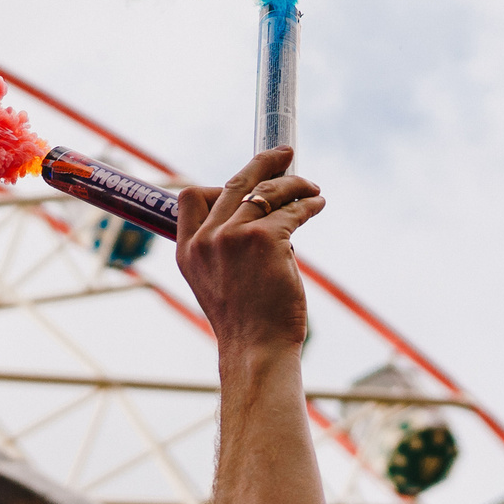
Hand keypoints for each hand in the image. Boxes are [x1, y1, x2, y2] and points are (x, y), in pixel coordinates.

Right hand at [176, 147, 323, 354]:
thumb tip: (256, 212)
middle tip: (284, 154)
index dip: (216, 184)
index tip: (241, 181)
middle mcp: (206, 239)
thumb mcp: (215, 281)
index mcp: (187, 249)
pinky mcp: (265, 240)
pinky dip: (308, 204)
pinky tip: (316, 205)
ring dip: (293, 184)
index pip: (190, 197)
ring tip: (311, 188)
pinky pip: (291, 210)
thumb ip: (221, 248)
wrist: (256, 349)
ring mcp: (233, 237)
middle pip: (233, 182)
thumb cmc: (244, 321)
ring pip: (266, 191)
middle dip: (262, 163)